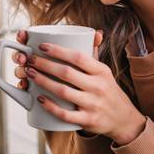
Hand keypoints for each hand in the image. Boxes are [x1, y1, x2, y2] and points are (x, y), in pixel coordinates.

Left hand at [17, 37, 146, 145]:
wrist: (124, 119)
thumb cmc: (108, 91)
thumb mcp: (104, 72)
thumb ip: (94, 54)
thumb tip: (94, 32)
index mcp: (101, 71)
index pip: (78, 57)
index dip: (58, 51)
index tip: (42, 46)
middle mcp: (98, 86)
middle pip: (66, 73)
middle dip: (44, 65)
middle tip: (29, 60)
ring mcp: (93, 104)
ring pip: (63, 92)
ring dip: (43, 82)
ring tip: (30, 74)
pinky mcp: (88, 120)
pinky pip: (65, 114)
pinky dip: (50, 106)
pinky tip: (39, 98)